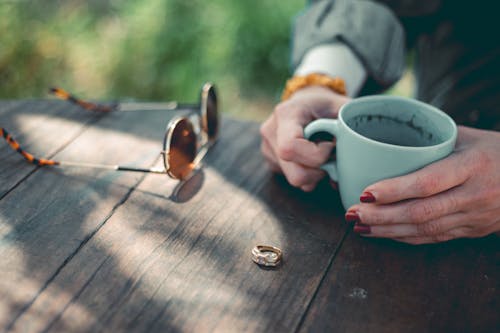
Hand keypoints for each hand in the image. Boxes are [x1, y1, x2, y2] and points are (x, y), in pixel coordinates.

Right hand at [260, 86, 349, 190]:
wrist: (306, 102)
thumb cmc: (326, 104)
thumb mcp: (341, 106)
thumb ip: (349, 125)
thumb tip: (356, 153)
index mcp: (286, 114)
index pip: (290, 147)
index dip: (316, 155)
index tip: (330, 145)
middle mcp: (271, 132)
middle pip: (295, 173)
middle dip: (320, 171)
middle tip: (331, 156)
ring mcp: (268, 148)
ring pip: (296, 180)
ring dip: (316, 174)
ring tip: (323, 157)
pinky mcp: (272, 161)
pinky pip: (292, 179)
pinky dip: (309, 174)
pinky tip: (313, 159)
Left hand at [346, 126, 499, 243]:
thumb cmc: (495, 150)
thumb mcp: (468, 136)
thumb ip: (431, 137)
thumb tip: (385, 130)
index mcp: (473, 166)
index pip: (428, 182)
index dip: (394, 191)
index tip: (364, 193)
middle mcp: (475, 195)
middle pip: (421, 212)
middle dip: (381, 217)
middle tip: (351, 214)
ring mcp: (475, 217)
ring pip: (425, 230)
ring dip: (388, 231)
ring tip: (359, 227)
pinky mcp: (473, 230)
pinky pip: (435, 238)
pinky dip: (406, 238)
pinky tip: (384, 234)